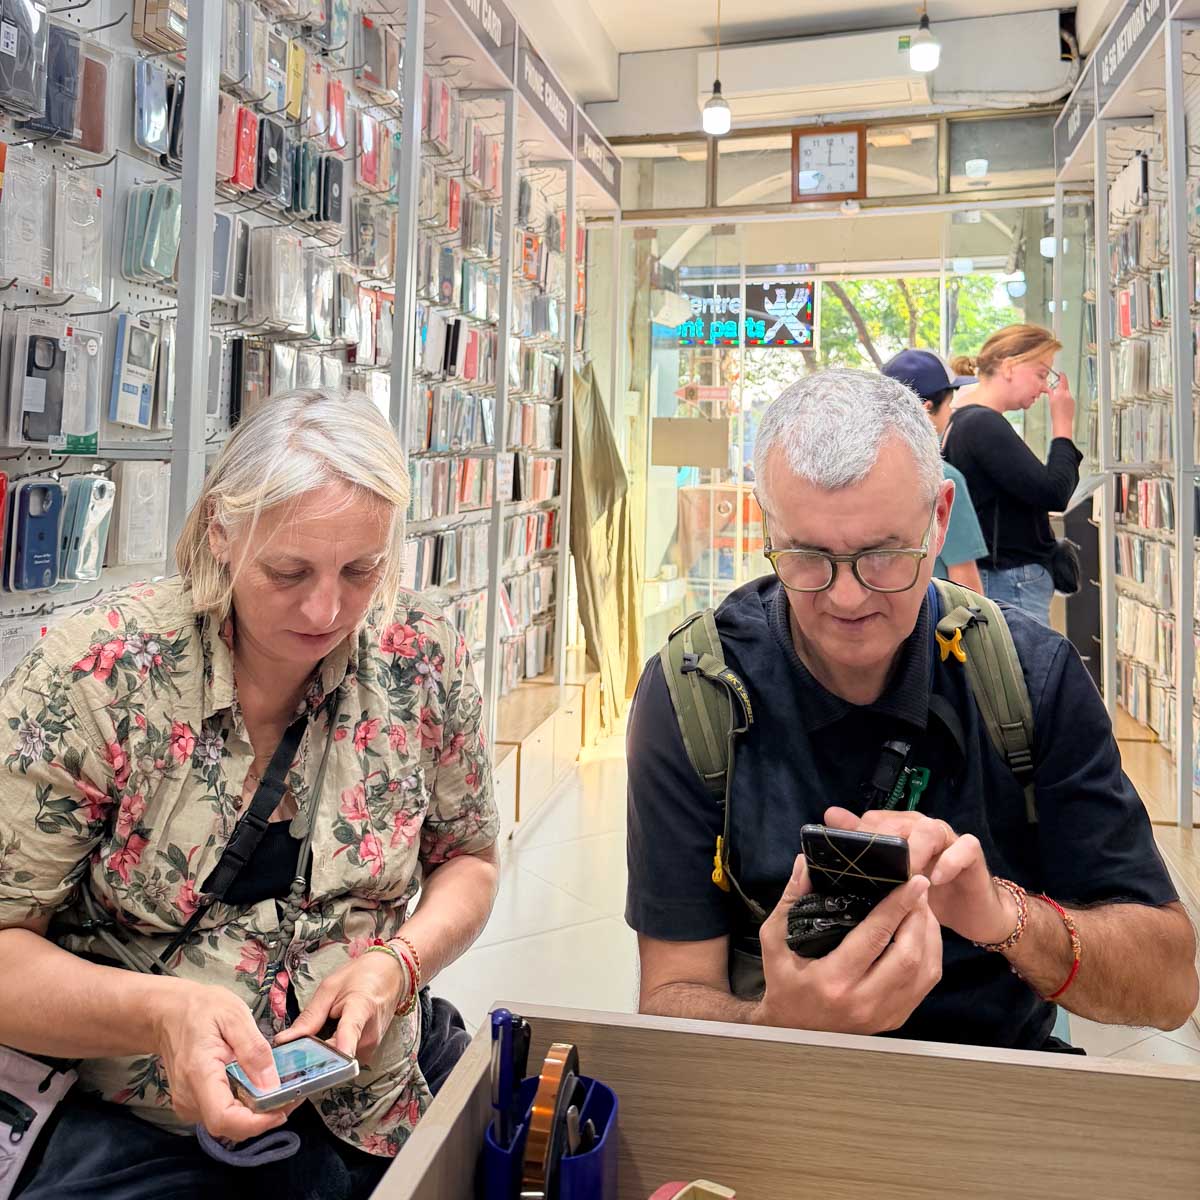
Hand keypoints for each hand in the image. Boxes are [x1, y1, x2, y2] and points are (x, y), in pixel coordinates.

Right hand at [151, 980, 289, 1140]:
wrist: (168, 1013)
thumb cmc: (201, 1009)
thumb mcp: (234, 1016)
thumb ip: (254, 1051)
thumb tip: (272, 1086)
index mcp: (199, 1074)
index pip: (223, 1118)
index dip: (255, 1123)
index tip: (283, 1110)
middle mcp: (189, 1098)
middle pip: (229, 1126)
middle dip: (264, 1118)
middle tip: (293, 1095)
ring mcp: (188, 1104)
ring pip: (228, 1124)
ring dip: (256, 1115)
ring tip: (282, 1091)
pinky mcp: (193, 1104)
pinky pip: (223, 1114)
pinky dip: (244, 1108)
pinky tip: (260, 1089)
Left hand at [274, 951, 405, 1062]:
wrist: (391, 976)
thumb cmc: (360, 976)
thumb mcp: (330, 987)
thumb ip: (309, 1016)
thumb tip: (283, 1041)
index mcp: (361, 1008)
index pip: (350, 1032)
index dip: (338, 1049)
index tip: (326, 1066)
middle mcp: (369, 1034)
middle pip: (334, 1054)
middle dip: (311, 1054)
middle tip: (291, 1047)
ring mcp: (371, 1047)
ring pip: (336, 1059)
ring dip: (321, 1052)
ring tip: (315, 1033)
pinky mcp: (369, 1053)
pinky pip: (343, 1057)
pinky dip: (331, 1051)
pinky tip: (328, 1037)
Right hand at [754, 854, 941, 1035]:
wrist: (791, 1032)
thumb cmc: (783, 982)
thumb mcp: (775, 938)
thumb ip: (791, 899)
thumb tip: (806, 863)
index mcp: (833, 980)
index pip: (876, 936)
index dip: (898, 905)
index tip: (914, 881)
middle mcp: (863, 1001)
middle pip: (909, 955)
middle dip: (920, 917)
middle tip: (919, 889)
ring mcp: (883, 1015)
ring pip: (925, 971)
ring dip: (929, 935)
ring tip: (922, 908)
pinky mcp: (894, 1020)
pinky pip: (925, 985)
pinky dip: (930, 955)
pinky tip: (922, 935)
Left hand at [823, 808, 1018, 945]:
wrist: (971, 911)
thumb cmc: (926, 892)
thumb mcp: (892, 877)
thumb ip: (864, 849)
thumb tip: (830, 815)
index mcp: (899, 830)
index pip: (874, 821)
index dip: (861, 837)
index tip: (847, 859)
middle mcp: (922, 828)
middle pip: (900, 822)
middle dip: (886, 844)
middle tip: (875, 871)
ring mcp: (949, 838)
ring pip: (930, 829)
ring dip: (915, 851)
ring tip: (906, 874)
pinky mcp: (972, 853)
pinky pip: (964, 847)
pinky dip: (949, 861)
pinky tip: (936, 879)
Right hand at [1047, 370, 1074, 434]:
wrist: (1062, 422)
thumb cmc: (1056, 413)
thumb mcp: (1051, 401)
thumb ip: (1051, 393)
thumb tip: (1049, 389)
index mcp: (1062, 392)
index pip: (1063, 380)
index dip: (1062, 376)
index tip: (1061, 373)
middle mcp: (1068, 394)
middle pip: (1065, 387)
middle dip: (1060, 387)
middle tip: (1055, 388)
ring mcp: (1071, 399)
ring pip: (1066, 393)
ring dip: (1062, 395)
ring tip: (1057, 401)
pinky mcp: (1073, 403)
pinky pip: (1068, 399)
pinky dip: (1065, 400)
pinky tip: (1061, 406)